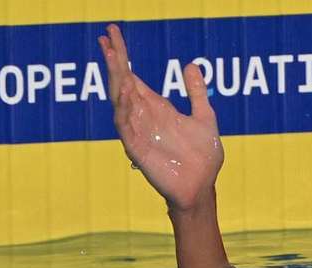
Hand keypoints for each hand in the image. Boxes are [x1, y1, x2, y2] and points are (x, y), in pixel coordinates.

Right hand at [98, 24, 223, 212]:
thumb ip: (196, 93)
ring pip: (120, 101)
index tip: (112, 36)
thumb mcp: (204, 118)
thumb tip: (190, 65)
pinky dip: (124, 108)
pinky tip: (126, 91)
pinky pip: (126, 126)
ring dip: (116, 80)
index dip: (123, 58)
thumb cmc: (203, 158)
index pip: (134, 78)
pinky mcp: (138, 149)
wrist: (202, 187)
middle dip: (115, 61)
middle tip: (106, 37)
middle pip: (123, 83)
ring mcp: (139, 132)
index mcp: (158, 109)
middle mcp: (145, 117)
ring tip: (114, 58)